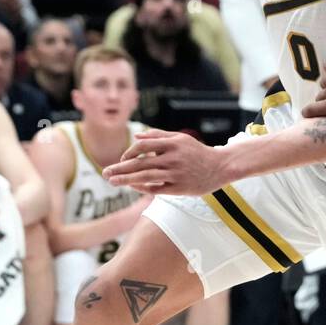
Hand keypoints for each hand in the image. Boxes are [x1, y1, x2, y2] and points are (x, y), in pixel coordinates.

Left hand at [102, 128, 230, 194]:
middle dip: (120, 168)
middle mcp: (174, 158)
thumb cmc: (197, 152)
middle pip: (140, 163)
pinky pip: (156, 188)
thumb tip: (137, 136)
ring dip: (126, 180)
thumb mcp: (180, 139)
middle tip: (105, 173)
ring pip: (146, 177)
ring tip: (112, 181)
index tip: (122, 159)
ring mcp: (176, 174)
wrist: (221, 167)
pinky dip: (142, 187)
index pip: (144, 146)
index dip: (129, 152)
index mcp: (173, 144)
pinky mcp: (179, 187)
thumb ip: (159, 136)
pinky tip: (132, 187)